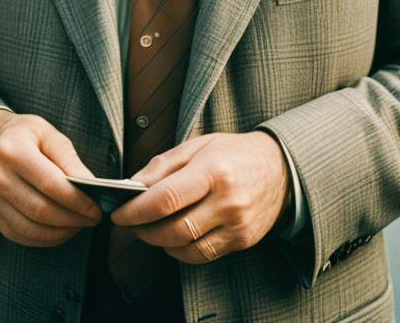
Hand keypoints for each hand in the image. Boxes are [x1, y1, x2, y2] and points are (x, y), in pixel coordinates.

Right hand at [0, 110, 101, 246]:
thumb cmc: (25, 135)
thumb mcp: (49, 133)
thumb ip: (69, 159)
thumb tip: (89, 186)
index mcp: (13, 150)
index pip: (50, 183)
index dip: (77, 200)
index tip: (96, 208)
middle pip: (40, 209)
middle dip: (72, 219)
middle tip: (92, 219)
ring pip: (31, 228)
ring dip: (60, 232)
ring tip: (79, 225)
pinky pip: (20, 235)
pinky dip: (45, 239)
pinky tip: (61, 231)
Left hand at [109, 131, 289, 264]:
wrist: (280, 169)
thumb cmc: (234, 153)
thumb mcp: (200, 145)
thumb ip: (164, 164)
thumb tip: (132, 185)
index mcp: (213, 170)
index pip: (165, 198)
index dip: (136, 210)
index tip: (118, 213)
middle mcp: (227, 200)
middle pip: (173, 229)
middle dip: (143, 230)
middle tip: (129, 222)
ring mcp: (236, 224)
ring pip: (185, 247)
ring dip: (158, 242)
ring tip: (148, 228)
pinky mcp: (241, 241)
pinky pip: (201, 254)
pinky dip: (180, 250)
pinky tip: (173, 238)